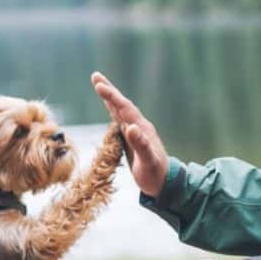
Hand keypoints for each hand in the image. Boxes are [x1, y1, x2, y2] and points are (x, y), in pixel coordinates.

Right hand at [90, 72, 167, 196]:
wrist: (165, 183)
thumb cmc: (156, 174)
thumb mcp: (148, 161)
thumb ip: (141, 144)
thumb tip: (131, 127)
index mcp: (142, 128)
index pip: (124, 108)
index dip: (112, 96)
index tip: (99, 85)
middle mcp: (138, 126)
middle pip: (121, 104)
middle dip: (109, 90)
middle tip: (95, 75)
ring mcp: (135, 132)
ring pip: (119, 110)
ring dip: (109, 98)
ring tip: (99, 85)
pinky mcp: (131, 139)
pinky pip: (119, 120)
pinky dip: (112, 110)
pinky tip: (109, 107)